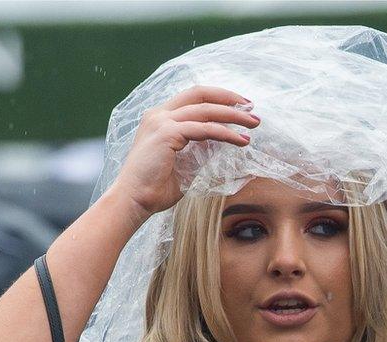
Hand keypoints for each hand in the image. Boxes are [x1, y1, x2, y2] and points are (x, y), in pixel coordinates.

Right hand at [112, 86, 259, 215]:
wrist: (133, 201)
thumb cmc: (155, 188)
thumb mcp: (185, 164)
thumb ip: (201, 150)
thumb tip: (224, 142)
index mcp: (160, 118)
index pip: (193, 97)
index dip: (218, 98)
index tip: (240, 106)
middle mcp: (158, 115)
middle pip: (200, 94)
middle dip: (229, 99)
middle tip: (252, 109)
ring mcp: (161, 122)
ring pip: (205, 110)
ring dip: (233, 116)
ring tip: (253, 124)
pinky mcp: (166, 133)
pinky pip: (203, 129)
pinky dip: (224, 133)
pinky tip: (239, 140)